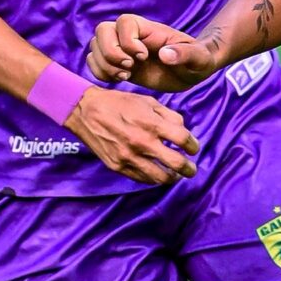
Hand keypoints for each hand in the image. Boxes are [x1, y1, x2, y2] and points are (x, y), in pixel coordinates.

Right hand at [64, 82, 198, 184]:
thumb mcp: (148, 101)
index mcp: (152, 124)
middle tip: (191, 169)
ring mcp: (130, 157)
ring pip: (160, 177)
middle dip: (189, 168)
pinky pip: (142, 179)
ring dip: (172, 178)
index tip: (193, 148)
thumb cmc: (120, 103)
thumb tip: (184, 130)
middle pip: (177, 163)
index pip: (183, 140)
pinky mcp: (118, 166)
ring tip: (175, 175)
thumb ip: (169, 116)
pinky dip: (153, 178)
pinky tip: (157, 174)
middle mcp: (143, 143)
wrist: (87, 111)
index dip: (193, 145)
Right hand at [89, 12, 222, 92]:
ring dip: (105, 64)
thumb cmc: (198, 61)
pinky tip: (118, 80)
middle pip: (102, 30)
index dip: (128, 40)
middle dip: (110, 52)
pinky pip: (94, 63)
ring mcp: (122, 50)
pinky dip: (100, 73)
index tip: (143, 56)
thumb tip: (165, 55)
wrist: (191, 72)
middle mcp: (131, 36)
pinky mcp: (118, 65)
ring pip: (94, 47)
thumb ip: (185, 54)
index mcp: (149, 29)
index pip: (124, 22)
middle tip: (129, 68)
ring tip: (125, 77)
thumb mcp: (198, 58)